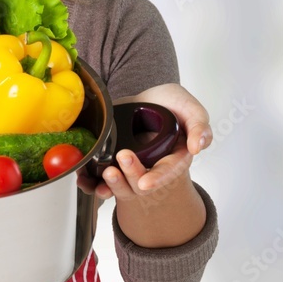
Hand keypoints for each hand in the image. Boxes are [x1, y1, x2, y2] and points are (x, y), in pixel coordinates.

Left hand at [80, 83, 210, 200]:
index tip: (145, 184)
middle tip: (113, 170)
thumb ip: (199, 126)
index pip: (167, 172)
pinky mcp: (110, 158)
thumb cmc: (171, 102)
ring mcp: (130, 164)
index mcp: (173, 158)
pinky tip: (83, 180)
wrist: (144, 95)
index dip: (157, 179)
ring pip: (119, 183)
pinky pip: (99, 176)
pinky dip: (90, 180)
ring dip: (108, 186)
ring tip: (100, 178)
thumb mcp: (190, 108)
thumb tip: (198, 147)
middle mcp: (150, 165)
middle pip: (139, 180)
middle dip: (127, 179)